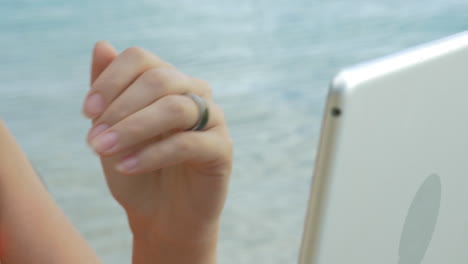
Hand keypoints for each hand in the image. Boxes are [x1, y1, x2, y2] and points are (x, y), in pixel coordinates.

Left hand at [83, 42, 232, 261]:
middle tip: (93, 139)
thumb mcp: (113, 130)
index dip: (111, 80)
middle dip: (120, 107)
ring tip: (104, 150)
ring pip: (175, 108)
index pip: (141, 59)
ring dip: (133, 128)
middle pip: (160, 79)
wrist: (161, 215)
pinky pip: (188, 143)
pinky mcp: (222, 148)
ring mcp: (212, 119)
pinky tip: (126, 167)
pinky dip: (153, 154)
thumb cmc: (136, 169)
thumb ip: (109, 90)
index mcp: (168, 82)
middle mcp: (194, 93)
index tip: (86, 112)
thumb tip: (102, 44)